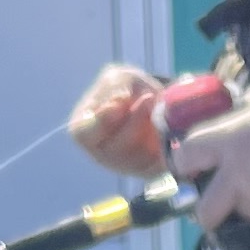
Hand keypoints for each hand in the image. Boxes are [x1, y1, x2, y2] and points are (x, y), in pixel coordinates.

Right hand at [69, 63, 167, 177]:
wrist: (155, 102)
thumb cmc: (128, 89)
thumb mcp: (119, 78)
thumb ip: (115, 86)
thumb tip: (119, 100)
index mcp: (84, 130)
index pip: (85, 134)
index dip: (104, 120)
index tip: (121, 102)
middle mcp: (100, 154)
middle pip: (116, 148)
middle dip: (134, 121)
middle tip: (149, 97)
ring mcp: (124, 167)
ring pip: (139, 158)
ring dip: (152, 129)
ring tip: (157, 108)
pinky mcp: (148, 172)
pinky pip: (158, 163)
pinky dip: (164, 140)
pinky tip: (164, 124)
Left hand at [172, 84, 249, 232]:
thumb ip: (243, 109)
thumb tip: (235, 110)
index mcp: (228, 141)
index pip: (185, 159)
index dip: (185, 165)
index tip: (192, 166)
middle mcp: (237, 176)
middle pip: (205, 212)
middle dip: (207, 211)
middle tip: (218, 201)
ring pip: (243, 213)